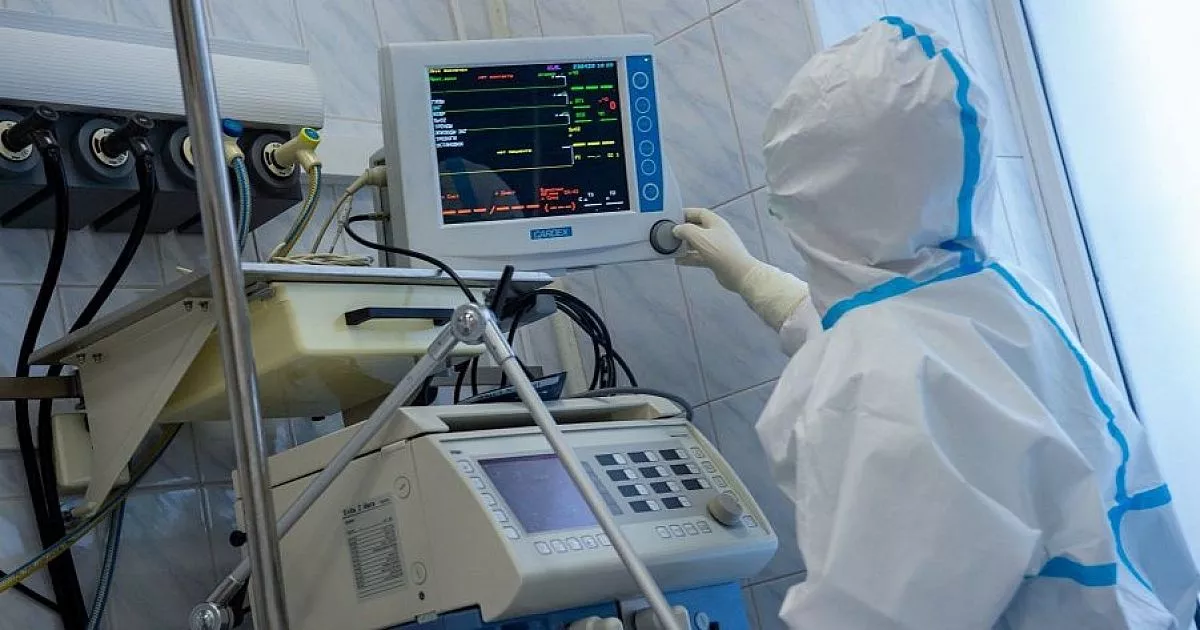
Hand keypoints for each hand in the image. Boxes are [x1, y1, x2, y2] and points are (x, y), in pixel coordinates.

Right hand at [673, 208, 809, 330]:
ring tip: (671, 248)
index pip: (698, 213)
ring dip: (684, 246)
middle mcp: (716, 233)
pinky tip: (678, 261)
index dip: (686, 213)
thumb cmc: (722, 252)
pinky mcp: (715, 260)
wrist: (740, 274)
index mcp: (715, 222)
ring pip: (697, 243)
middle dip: (683, 231)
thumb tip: (676, 229)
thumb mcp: (700, 237)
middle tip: (670, 234)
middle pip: (697, 228)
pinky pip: (698, 256)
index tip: (673, 217)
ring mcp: (716, 247)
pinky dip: (688, 258)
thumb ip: (685, 231)